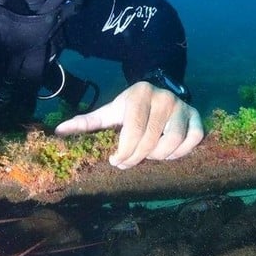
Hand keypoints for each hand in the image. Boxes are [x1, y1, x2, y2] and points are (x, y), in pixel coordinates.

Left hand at [53, 81, 203, 167]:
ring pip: (172, 142)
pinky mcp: (197, 117)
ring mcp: (183, 106)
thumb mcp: (109, 112)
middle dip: (136, 157)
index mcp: (139, 94)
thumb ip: (86, 122)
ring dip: (157, 156)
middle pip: (151, 139)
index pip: (132, 129)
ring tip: (146, 156)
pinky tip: (166, 154)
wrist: (158, 92)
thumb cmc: (128, 107)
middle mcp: (164, 97)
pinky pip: (193, 140)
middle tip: (126, 163)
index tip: (114, 160)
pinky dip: (179, 152)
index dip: (123, 150)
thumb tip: (58, 132)